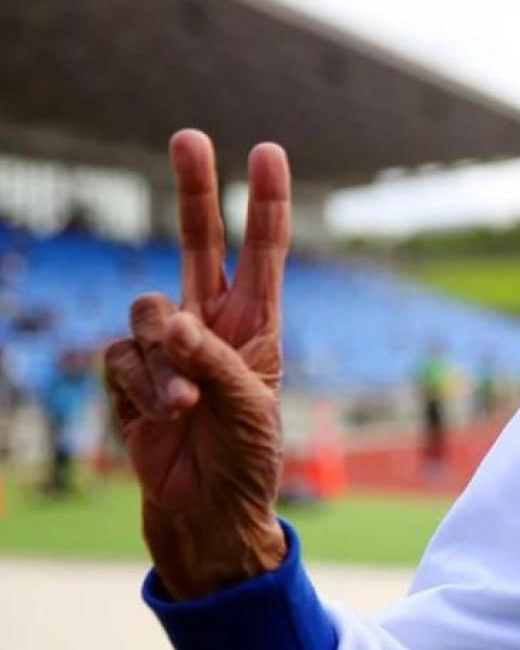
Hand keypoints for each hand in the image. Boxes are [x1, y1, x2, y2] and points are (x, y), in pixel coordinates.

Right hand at [103, 130, 291, 598]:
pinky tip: (157, 419)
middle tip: (190, 136)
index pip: (262, 251)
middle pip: (196, 242)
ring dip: (162, 361)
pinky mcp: (130, 376)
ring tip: (184, 408)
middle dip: (195, 190)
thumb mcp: (248, 407)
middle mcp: (211, 324)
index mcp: (257, 325)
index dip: (265, 202)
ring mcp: (167, 348)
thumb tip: (170, 322)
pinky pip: (121, 359)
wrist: (206, 513)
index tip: (268, 151)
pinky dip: (139, 388)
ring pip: (146, 312)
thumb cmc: (246, 459)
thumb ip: (211, 359)